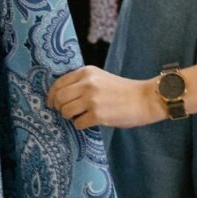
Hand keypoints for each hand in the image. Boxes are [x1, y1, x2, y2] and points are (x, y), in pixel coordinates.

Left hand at [48, 66, 165, 128]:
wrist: (144, 99)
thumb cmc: (122, 90)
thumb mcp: (100, 78)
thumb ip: (82, 82)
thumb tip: (61, 95)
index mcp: (86, 72)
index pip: (59, 83)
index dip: (52, 95)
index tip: (51, 103)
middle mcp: (87, 84)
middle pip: (59, 97)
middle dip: (58, 107)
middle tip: (64, 112)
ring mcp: (92, 99)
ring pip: (65, 111)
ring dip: (69, 117)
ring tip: (79, 116)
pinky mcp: (98, 115)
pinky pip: (78, 123)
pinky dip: (80, 125)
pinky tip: (89, 122)